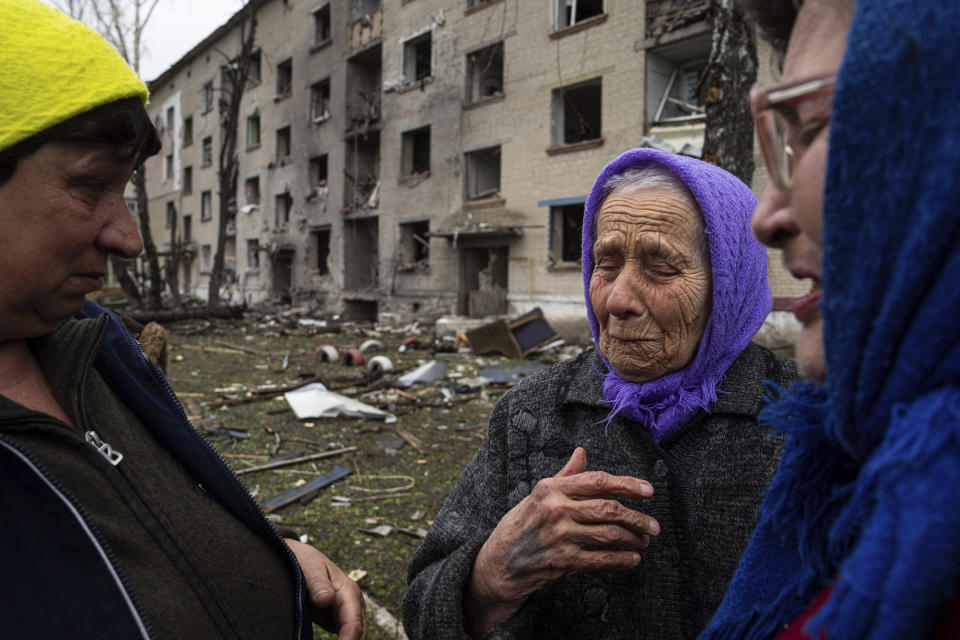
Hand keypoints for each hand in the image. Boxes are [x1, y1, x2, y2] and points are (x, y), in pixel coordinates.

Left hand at [284, 539, 365, 639]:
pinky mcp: (336, 620)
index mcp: (348, 592)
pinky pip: (343, 637)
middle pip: (357, 634)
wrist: (299, 559)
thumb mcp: (309, 567)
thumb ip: (318, 583)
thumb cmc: (305, 560)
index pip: (353, 623)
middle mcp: (352, 604)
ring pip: (353, 637)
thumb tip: (326, 599)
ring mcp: (345, 613)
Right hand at [463, 447, 657, 638]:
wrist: (501, 561)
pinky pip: (601, 560)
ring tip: (644, 541)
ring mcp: (560, 537)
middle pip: (608, 509)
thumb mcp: (539, 494)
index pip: (598, 481)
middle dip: (637, 518)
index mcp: (552, 489)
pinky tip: (632, 559)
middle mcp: (557, 510)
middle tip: (654, 525)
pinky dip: (621, 560)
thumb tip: (582, 452)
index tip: (648, 490)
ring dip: (632, 539)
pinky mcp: (563, 562)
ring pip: (608, 535)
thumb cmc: (523, 523)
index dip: (627, 484)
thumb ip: (566, 475)